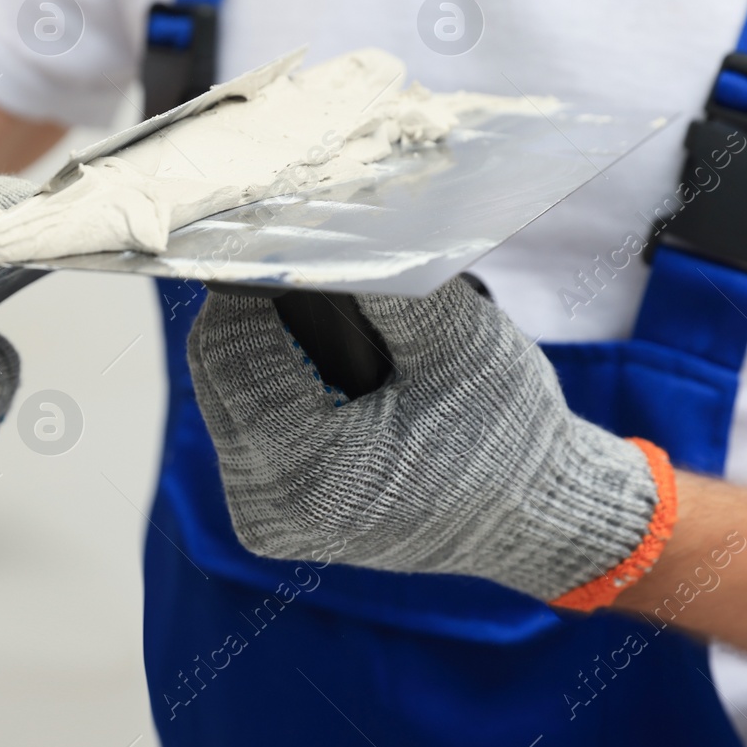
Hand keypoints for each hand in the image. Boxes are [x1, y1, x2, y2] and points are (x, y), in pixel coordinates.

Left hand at [186, 276, 671, 604]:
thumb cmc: (508, 432)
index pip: (229, 349)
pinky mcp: (270, 519)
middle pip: (215, 369)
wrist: (532, 516)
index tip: (273, 231)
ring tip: (312, 303)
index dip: (246, 282)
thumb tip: (326, 228)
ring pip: (222, 394)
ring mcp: (264, 519)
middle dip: (252, 309)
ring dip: (259, 344)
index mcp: (314, 475)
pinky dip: (269, 383)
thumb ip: (389, 287)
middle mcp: (269, 509)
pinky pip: (241, 427)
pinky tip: (308, 353)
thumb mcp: (460, 343)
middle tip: (298, 257)